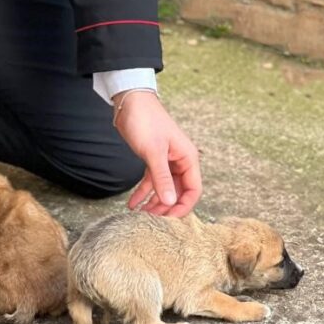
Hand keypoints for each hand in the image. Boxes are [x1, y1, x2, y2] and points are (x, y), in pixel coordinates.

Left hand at [112, 90, 201, 217]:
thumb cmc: (145, 120)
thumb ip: (162, 178)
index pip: (193, 190)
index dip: (183, 207)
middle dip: (167, 208)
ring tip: (141, 216)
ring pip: (164, 189)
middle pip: (178, 192)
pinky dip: (143, 193)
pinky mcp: (152, 159)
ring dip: (154, 203)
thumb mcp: (153, 151)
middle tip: (152, 222)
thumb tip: (171, 203)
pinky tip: (132, 204)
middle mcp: (180, 161)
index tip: (169, 221)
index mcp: (188, 158)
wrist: (130, 101)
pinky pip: (151, 181)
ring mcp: (166, 161)